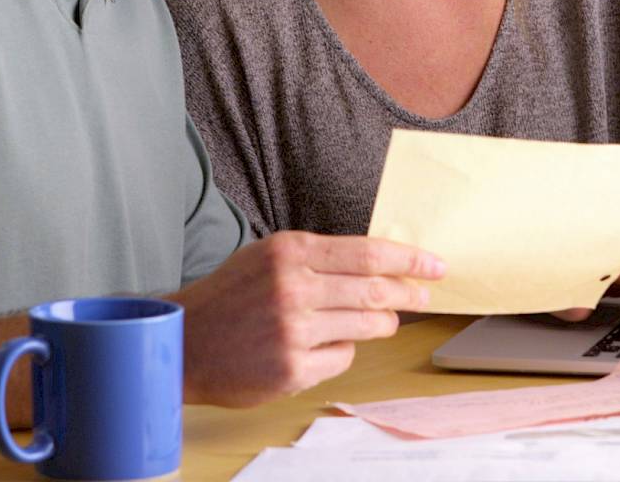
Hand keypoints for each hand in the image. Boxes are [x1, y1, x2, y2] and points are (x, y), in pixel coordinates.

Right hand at [169, 231, 444, 406]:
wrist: (184, 340)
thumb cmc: (230, 296)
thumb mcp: (268, 257)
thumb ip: (318, 257)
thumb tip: (380, 261)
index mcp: (289, 251)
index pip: (368, 252)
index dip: (409, 259)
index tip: (434, 265)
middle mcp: (293, 288)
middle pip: (375, 290)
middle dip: (408, 294)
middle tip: (423, 296)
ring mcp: (293, 331)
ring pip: (366, 326)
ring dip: (382, 323)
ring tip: (382, 321)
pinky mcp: (292, 369)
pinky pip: (342, 357)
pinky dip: (343, 350)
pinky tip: (324, 345)